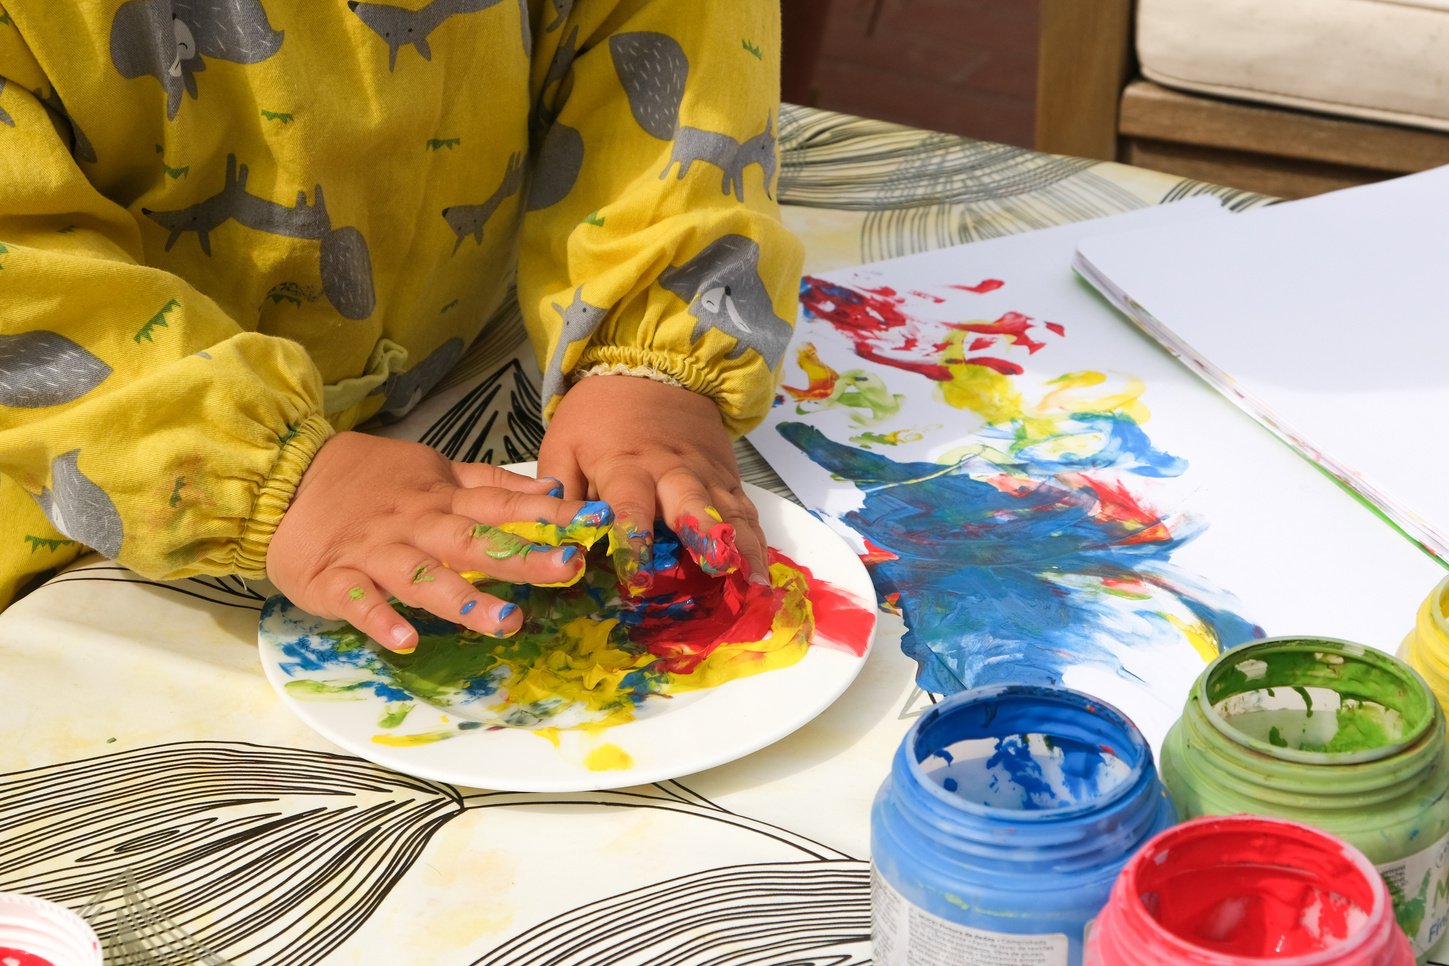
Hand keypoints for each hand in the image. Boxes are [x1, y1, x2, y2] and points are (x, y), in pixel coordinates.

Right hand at [268, 431, 607, 650]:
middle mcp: (416, 526)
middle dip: (522, 558)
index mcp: (442, 500)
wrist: (283, 480)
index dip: (550, 516)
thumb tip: (550, 490)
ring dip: (463, 598)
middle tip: (568, 570)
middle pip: (473, 542)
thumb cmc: (369, 481)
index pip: (504, 505)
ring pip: (423, 576)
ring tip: (505, 620)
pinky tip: (406, 641)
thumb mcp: (435, 471)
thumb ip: (491, 484)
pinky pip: (359, 602)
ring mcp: (376, 554)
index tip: (595, 524)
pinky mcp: (335, 579)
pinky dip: (381, 620)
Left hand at [537, 375, 768, 593]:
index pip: (630, 506)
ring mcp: (706, 474)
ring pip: (728, 512)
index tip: (638, 576)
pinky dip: (757, 541)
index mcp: (625, 464)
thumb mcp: (563, 445)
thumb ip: (560, 494)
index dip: (634, 540)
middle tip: (717, 569)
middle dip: (704, 537)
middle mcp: (672, 469)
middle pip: (692, 503)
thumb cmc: (599, 416)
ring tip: (755, 585)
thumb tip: (559, 541)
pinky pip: (746, 511)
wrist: (650, 369)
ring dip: (742, 548)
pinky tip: (763, 572)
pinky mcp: (727, 478)